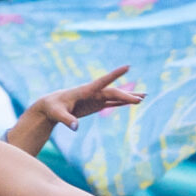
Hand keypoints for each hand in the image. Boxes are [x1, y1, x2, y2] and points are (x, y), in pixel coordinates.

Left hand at [29, 66, 145, 129]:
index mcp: (85, 90)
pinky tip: (133, 102)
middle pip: (113, 92)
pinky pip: (113, 103)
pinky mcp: (97, 104)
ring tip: (145, 97)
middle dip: (127, 95)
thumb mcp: (58, 114)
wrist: (51, 107)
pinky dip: (123, 102)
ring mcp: (96, 98)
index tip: (127, 67)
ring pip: (116, 96)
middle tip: (140, 99)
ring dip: (129, 97)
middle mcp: (93, 92)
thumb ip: (67, 120)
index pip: (102, 81)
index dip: (115, 75)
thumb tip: (75, 128)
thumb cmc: (53, 108)